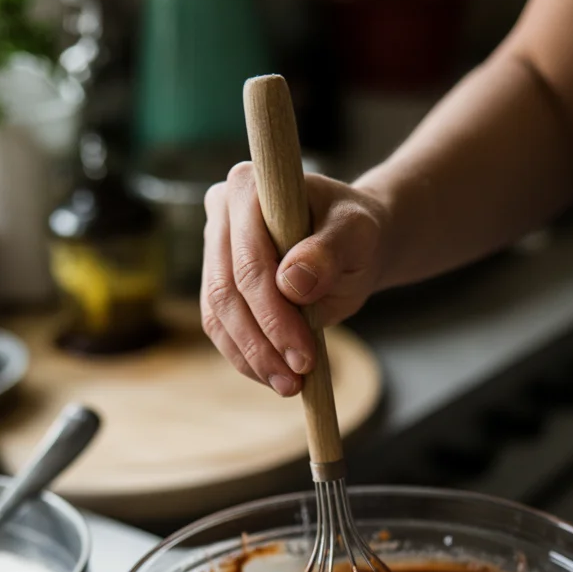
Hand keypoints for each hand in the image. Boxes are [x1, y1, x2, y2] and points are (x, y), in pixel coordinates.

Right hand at [201, 165, 389, 395]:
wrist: (353, 246)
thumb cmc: (356, 233)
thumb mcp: (358, 235)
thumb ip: (329, 252)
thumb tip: (291, 282)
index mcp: (249, 186)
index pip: (249, 259)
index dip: (272, 312)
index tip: (304, 353)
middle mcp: (220, 213)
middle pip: (227, 292)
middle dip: (263, 343)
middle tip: (298, 377)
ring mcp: (214, 250)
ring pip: (218, 316)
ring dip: (252, 358)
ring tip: (290, 385)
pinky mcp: (218, 283)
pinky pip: (221, 329)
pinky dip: (247, 359)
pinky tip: (276, 377)